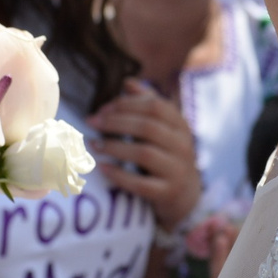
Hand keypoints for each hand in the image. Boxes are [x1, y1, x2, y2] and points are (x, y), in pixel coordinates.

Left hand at [88, 82, 202, 230]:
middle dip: (116, 123)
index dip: (126, 104)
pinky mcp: (168, 192)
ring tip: (94, 144)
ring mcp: (177, 170)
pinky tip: (103, 168)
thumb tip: (128, 82)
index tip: (102, 109)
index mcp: (180, 125)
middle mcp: (183, 145)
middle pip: (148, 127)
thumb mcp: (163, 129)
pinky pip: (142, 184)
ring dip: (115, 147)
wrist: (185, 195)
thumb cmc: (166, 155)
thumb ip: (147, 104)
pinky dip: (120, 175)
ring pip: (145, 153)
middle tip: (92, 123)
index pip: (155, 106)